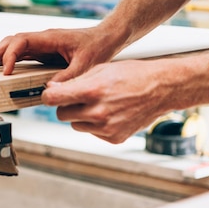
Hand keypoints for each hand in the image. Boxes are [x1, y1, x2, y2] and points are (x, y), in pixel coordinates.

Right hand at [0, 27, 120, 81]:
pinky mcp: (41, 52)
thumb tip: (49, 90)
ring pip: (11, 47)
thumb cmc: (98, 48)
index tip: (6, 72)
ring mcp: (40, 45)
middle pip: (9, 42)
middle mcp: (41, 39)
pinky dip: (6, 61)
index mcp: (49, 37)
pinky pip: (19, 55)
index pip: (21, 42)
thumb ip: (68, 76)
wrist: (106, 38)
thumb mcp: (86, 65)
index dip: (10, 56)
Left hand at [41, 59, 174, 143]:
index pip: (53, 100)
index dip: (48, 97)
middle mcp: (98, 112)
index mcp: (92, 91)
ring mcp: (106, 128)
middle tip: (79, 97)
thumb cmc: (131, 74)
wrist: (161, 89)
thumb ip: (74, 81)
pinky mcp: (114, 138)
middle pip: (61, 115)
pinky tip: (111, 112)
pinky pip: (93, 132)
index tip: (49, 95)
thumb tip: (51, 91)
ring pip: (76, 124)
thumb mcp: (101, 69)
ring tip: (99, 103)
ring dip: (81, 115)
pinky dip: (96, 124)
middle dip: (66, 106)